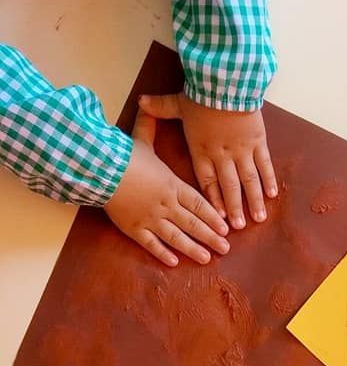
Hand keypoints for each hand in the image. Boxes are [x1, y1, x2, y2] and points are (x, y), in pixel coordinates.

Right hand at [105, 110, 229, 265]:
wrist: (101, 168)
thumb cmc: (123, 154)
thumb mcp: (141, 139)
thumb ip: (149, 125)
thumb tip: (148, 104)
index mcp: (172, 185)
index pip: (199, 204)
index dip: (213, 217)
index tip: (226, 227)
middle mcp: (166, 204)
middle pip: (193, 224)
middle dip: (211, 237)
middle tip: (225, 248)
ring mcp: (151, 218)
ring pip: (177, 237)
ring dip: (193, 249)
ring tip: (206, 258)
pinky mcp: (134, 228)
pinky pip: (152, 244)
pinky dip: (163, 253)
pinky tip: (174, 262)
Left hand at [139, 93, 276, 228]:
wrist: (225, 81)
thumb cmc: (200, 92)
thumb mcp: (178, 102)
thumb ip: (160, 107)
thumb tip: (141, 101)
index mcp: (202, 150)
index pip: (206, 182)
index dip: (212, 201)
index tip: (217, 218)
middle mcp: (222, 156)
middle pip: (229, 188)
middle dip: (234, 209)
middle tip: (239, 228)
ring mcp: (242, 150)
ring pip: (248, 181)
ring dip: (253, 201)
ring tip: (258, 219)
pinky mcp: (257, 141)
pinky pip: (264, 165)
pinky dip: (268, 180)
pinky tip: (272, 195)